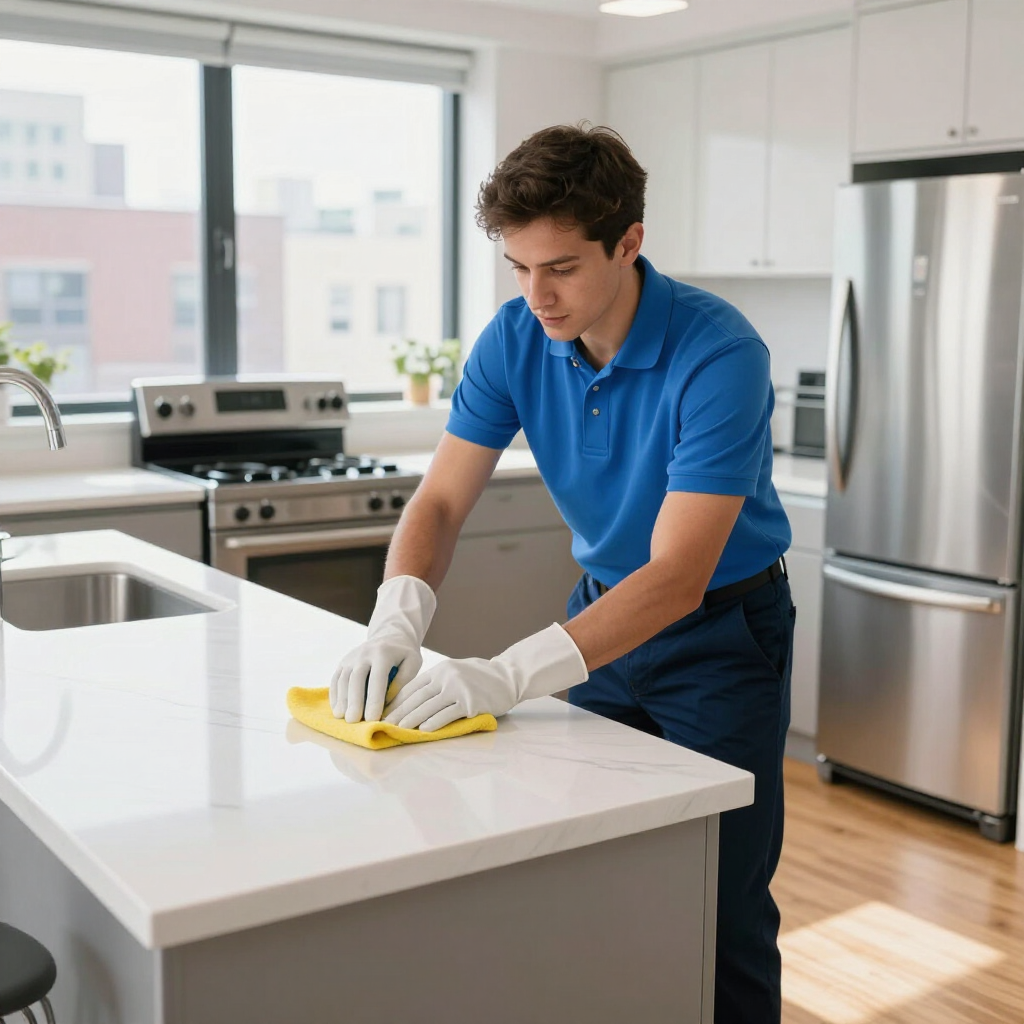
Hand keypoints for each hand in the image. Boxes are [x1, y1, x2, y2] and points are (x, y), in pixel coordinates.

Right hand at [330, 575, 435, 722]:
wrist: (390, 635)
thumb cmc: (404, 654)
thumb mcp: (413, 663)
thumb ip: (402, 681)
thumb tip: (387, 703)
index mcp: (383, 653)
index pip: (377, 678)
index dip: (374, 699)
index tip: (373, 718)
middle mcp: (364, 653)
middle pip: (356, 678)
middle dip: (354, 701)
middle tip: (353, 721)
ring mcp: (351, 657)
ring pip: (343, 679)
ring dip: (342, 700)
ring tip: (343, 718)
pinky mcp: (343, 662)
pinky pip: (336, 679)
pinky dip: (335, 695)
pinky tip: (337, 710)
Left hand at [384, 623, 587, 731]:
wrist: (509, 676)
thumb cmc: (482, 677)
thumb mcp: (456, 672)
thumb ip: (438, 683)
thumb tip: (415, 700)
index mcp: (441, 670)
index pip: (413, 687)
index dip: (397, 701)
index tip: (385, 713)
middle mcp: (446, 677)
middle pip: (417, 698)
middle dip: (399, 712)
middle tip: (384, 724)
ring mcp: (458, 688)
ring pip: (429, 706)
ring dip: (412, 720)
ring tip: (399, 730)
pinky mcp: (470, 702)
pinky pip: (448, 714)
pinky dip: (435, 723)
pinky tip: (424, 730)